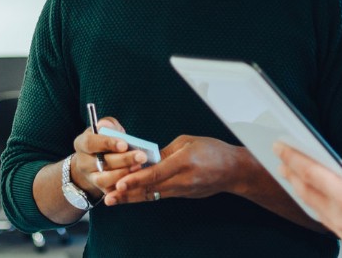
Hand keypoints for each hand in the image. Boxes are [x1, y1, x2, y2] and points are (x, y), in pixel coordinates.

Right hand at [71, 117, 148, 198]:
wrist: (98, 161)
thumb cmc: (106, 141)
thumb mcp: (106, 129)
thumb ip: (108, 125)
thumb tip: (107, 125)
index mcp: (82, 144)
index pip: (90, 143)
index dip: (108, 143)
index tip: (124, 144)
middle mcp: (83, 162)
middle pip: (101, 163)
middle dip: (123, 160)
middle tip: (141, 156)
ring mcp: (90, 178)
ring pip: (104, 179)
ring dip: (123, 174)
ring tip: (139, 167)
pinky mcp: (100, 189)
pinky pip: (110, 191)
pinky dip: (123, 187)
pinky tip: (136, 180)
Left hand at [105, 135, 249, 205]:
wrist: (234, 171)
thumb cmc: (213, 151)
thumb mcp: (187, 142)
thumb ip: (165, 151)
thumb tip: (146, 158)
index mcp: (184, 162)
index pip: (156, 173)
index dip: (136, 179)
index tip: (120, 183)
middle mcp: (182, 180)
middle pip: (150, 189)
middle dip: (127, 193)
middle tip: (108, 197)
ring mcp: (183, 190)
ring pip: (152, 195)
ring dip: (132, 197)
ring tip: (113, 200)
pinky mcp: (183, 194)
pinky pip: (160, 195)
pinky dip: (144, 195)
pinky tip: (131, 196)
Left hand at [275, 142, 341, 256]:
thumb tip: (341, 165)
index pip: (312, 174)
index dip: (293, 158)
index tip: (280, 147)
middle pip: (307, 194)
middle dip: (292, 175)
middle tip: (281, 159)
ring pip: (315, 210)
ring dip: (302, 192)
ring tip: (293, 176)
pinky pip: (327, 222)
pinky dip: (318, 207)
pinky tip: (315, 198)